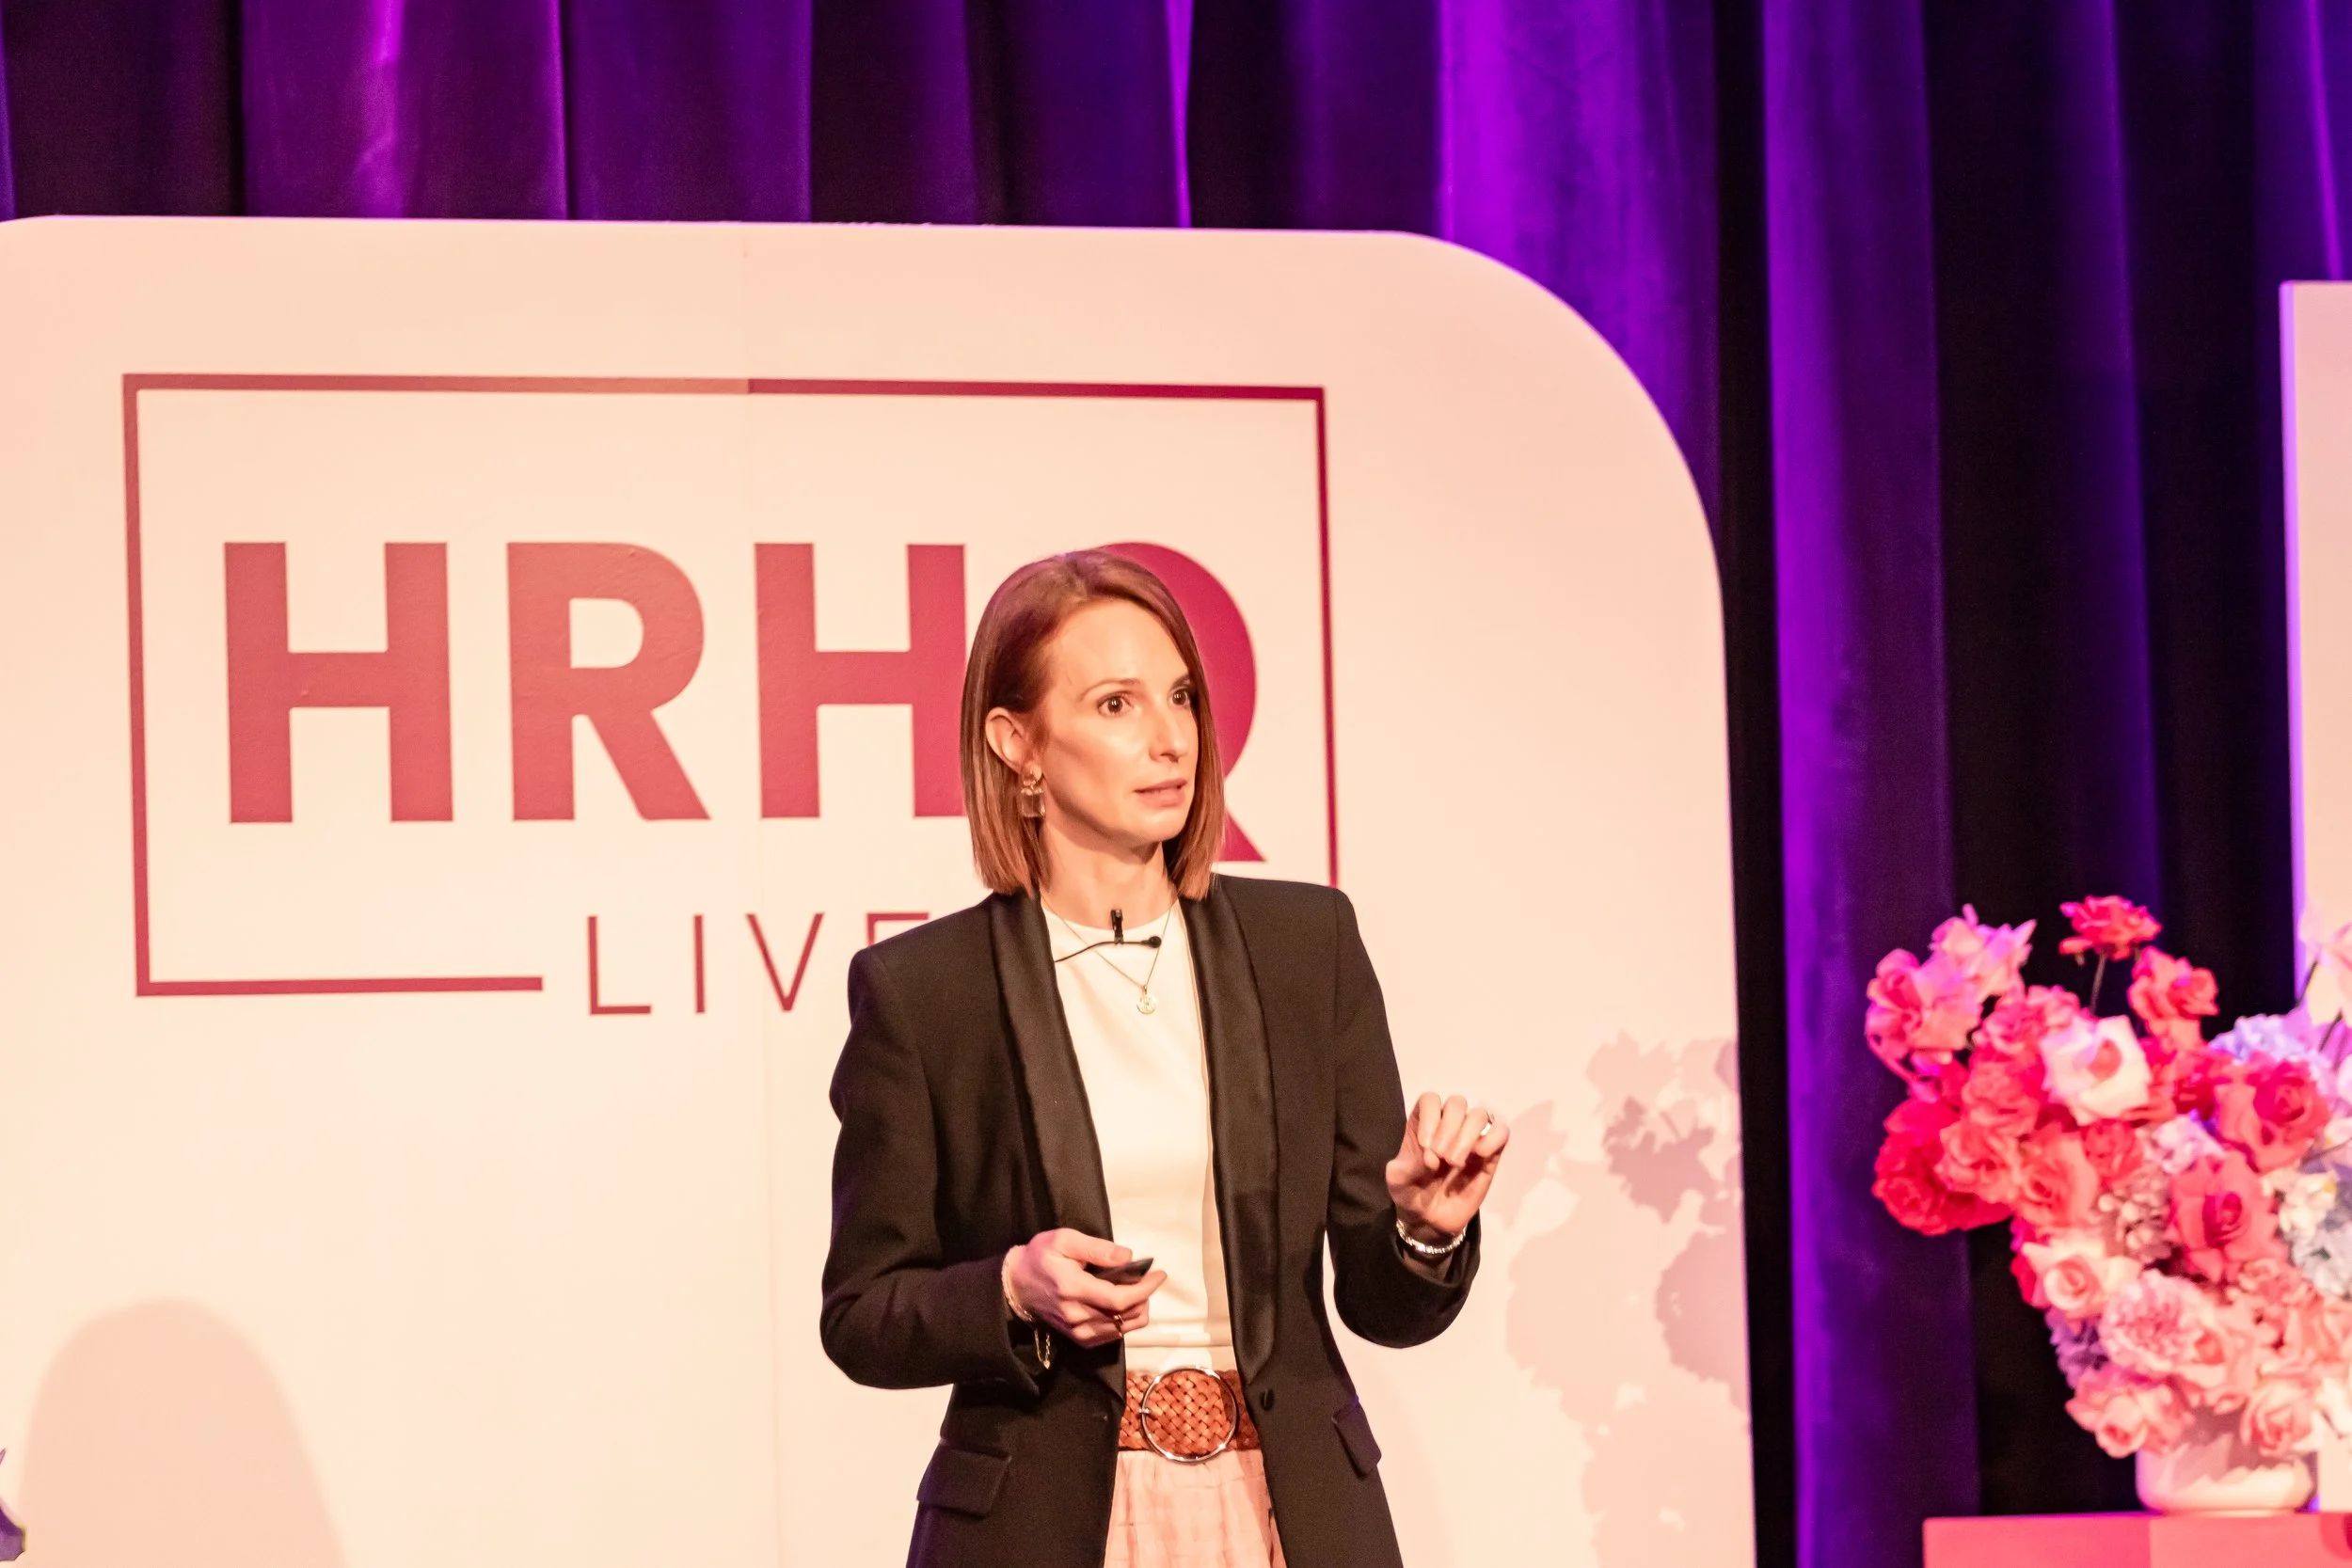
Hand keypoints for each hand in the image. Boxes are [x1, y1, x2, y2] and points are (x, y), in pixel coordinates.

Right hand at [1005, 1228, 1167, 1347]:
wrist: (1016, 1286)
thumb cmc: (1040, 1257)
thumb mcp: (1064, 1240)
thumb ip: (1097, 1248)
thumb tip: (1128, 1257)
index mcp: (1073, 1289)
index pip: (1120, 1299)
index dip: (1145, 1289)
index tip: (1159, 1275)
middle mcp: (1077, 1315)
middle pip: (1125, 1316)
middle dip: (1144, 1297)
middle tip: (1147, 1279)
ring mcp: (1077, 1331)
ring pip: (1121, 1329)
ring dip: (1137, 1311)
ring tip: (1137, 1291)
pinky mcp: (1078, 1339)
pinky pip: (1111, 1336)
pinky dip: (1124, 1322)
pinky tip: (1123, 1306)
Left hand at [1385, 1093, 1509, 1242]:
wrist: (1429, 1220)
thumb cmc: (1410, 1192)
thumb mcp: (1397, 1180)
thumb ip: (1408, 1165)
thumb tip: (1432, 1157)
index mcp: (1423, 1123)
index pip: (1430, 1099)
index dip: (1429, 1117)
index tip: (1425, 1146)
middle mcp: (1448, 1125)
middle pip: (1457, 1103)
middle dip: (1448, 1128)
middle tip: (1441, 1157)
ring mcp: (1471, 1139)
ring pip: (1480, 1114)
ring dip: (1467, 1135)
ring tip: (1456, 1162)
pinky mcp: (1490, 1157)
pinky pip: (1501, 1133)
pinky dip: (1493, 1138)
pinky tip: (1480, 1155)